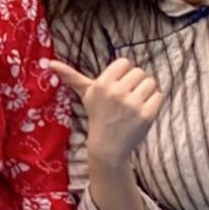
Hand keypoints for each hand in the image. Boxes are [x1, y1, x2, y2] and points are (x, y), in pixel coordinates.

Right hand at [50, 50, 161, 166]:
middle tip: (127, 99)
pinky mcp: (146, 115)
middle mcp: (116, 92)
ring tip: (135, 105)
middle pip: (140, 72)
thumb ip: (70, 76)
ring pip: (151, 83)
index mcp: (102, 84)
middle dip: (136, 84)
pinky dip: (154, 103)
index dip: (124, 74)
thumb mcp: (85, 94)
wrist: (108, 147)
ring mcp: (132, 104)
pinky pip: (158, 96)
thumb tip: (49, 62)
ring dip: (146, 93)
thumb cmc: (98, 116)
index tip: (118, 87)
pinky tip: (142, 112)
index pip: (125, 63)